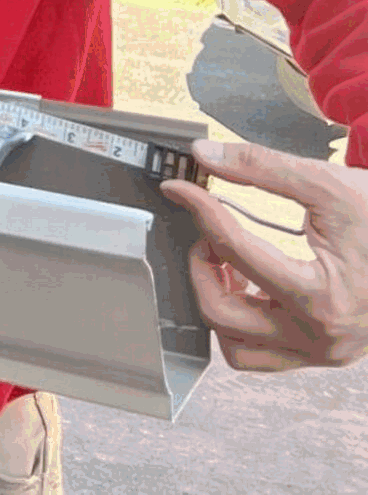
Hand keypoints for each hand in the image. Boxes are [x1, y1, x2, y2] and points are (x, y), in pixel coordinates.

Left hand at [161, 138, 367, 370]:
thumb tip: (205, 156)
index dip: (199, 210)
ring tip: (227, 262)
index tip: (180, 189)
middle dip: (201, 268)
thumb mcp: (329, 185)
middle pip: (221, 314)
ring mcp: (324, 352)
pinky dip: (243, 321)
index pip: (235, 250)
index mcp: (323, 296)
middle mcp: (322, 336)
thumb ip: (262, 167)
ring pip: (236, 347)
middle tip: (209, 233)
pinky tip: (250, 283)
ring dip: (218, 302)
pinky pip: (263, 353)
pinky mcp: (326, 353)